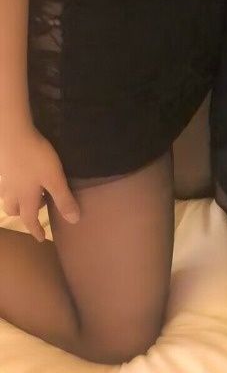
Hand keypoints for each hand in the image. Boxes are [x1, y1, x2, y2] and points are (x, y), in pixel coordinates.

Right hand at [0, 124, 79, 241]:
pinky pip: (4, 180)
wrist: (11, 133)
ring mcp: (4, 178)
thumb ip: (63, 199)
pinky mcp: (2, 165)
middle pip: (13, 210)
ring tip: (26, 192)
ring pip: (6, 196)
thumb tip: (74, 221)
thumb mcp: (54, 178)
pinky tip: (18, 173)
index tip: (41, 238)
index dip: (36, 230)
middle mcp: (12, 191)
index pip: (30, 219)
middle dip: (22, 215)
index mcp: (26, 197)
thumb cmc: (35, 157)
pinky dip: (11, 183)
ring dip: (14, 199)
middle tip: (35, 210)